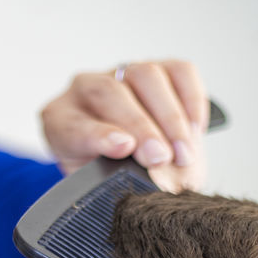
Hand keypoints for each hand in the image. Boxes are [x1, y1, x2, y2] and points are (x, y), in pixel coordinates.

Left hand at [41, 60, 208, 191]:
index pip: (73, 122)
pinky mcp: (160, 69)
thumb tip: (147, 181)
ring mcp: (124, 73)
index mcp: (61, 120)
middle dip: (140, 127)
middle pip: (111, 93)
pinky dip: (192, 100)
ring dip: (169, 117)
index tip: (123, 149)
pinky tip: (196, 130)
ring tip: (183, 154)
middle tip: (160, 158)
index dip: (98, 135)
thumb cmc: (111, 176)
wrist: (134, 163)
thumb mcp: (101, 187)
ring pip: (146, 75)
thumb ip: (111, 183)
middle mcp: (88, 89)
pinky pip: (179, 72)